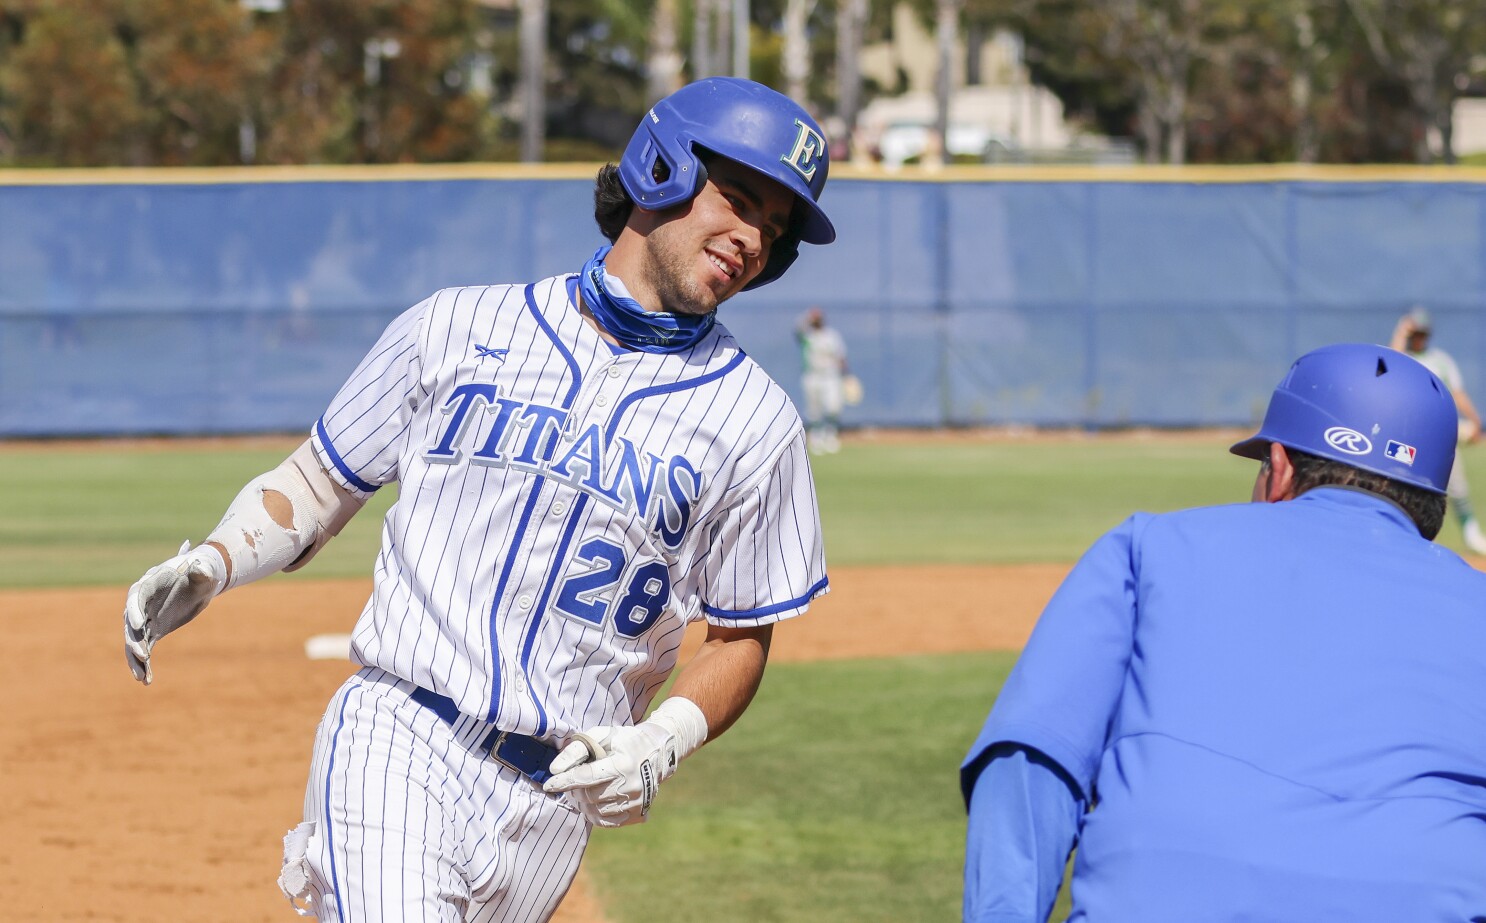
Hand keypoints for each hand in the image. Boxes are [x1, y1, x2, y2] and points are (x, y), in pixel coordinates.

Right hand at [123, 541, 226, 684]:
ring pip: (134, 640)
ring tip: (141, 677)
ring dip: (135, 658)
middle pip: (131, 622)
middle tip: (142, 655)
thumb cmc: (202, 572)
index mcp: (150, 583)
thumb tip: (202, 569)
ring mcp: (146, 617)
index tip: (139, 624)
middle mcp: (142, 602)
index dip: (135, 610)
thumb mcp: (205, 571)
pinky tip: (147, 680)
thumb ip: (202, 572)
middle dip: (134, 639)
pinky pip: (144, 648)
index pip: (136, 596)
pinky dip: (144, 663)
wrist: (202, 580)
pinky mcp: (153, 630)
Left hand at [542, 722, 677, 826]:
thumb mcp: (602, 735)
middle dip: (575, 790)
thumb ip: (576, 750)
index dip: (564, 782)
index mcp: (623, 764)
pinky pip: (607, 822)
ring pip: (596, 811)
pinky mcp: (638, 813)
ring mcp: (637, 802)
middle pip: (589, 796)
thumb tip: (554, 770)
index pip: (586, 777)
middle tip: (574, 780)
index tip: (549, 785)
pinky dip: (595, 813)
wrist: (658, 751)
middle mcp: (632, 786)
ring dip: (584, 802)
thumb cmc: (624, 741)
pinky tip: (595, 801)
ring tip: (585, 789)